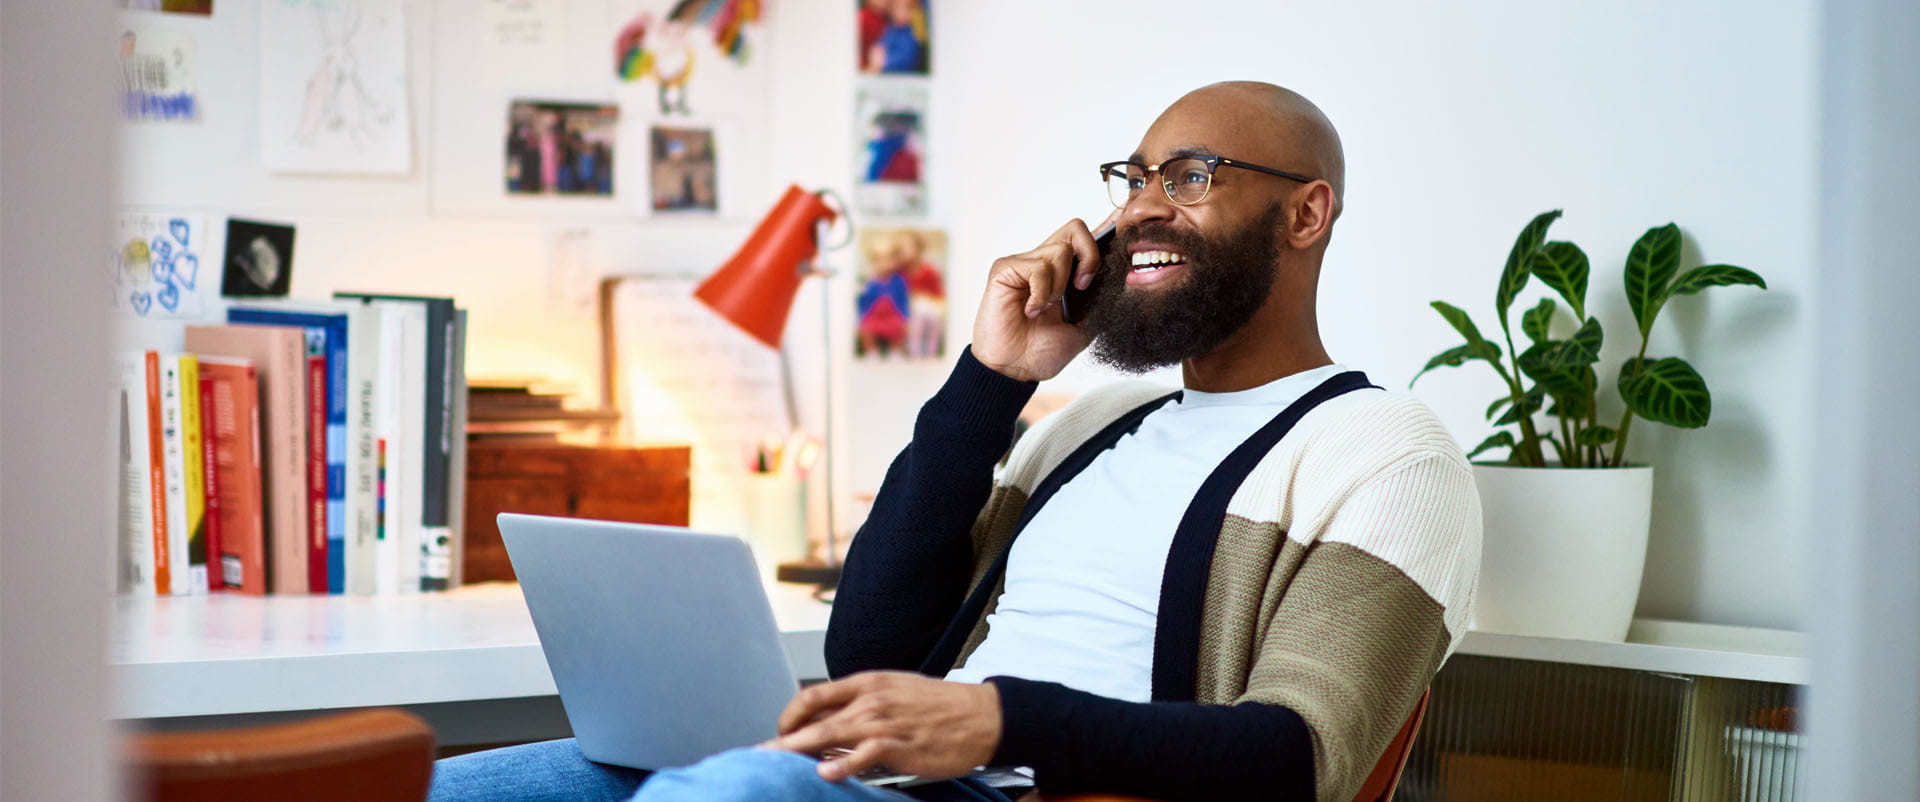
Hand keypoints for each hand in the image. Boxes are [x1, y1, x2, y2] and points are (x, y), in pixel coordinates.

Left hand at [766, 671, 1001, 782]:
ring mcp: (885, 722)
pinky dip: (843, 765)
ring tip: (775, 762)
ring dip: (799, 749)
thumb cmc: (941, 707)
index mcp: (868, 682)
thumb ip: (862, 705)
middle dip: (783, 738)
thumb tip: (831, 725)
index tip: (779, 732)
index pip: (813, 695)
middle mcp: (871, 699)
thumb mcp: (896, 692)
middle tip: (760, 754)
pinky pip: (865, 754)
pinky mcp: (901, 745)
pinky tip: (825, 774)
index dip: (789, 715)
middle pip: (815, 717)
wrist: (982, 715)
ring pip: (831, 733)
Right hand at [970, 211, 1118, 382]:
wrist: (1015, 370)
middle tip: (1083, 286)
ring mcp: (1024, 263)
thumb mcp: (1084, 328)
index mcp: (1064, 274)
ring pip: (1059, 250)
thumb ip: (1098, 302)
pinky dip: (1041, 293)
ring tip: (1046, 309)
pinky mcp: (1005, 269)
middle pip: (1076, 229)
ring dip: (1060, 285)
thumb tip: (1123, 280)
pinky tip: (1030, 311)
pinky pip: (1037, 267)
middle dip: (1089, 256)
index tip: (1123, 236)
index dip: (1106, 232)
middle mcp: (1044, 262)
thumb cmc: (1042, 351)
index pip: (1085, 240)